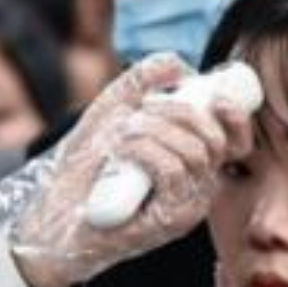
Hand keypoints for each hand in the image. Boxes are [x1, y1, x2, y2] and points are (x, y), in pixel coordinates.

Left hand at [7, 53, 254, 286]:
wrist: (51, 217)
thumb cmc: (81, 171)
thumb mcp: (109, 116)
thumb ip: (138, 85)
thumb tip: (177, 64)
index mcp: (193, 166)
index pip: (235, 142)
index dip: (235, 117)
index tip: (213, 95)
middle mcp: (197, 189)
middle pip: (216, 141)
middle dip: (180, 111)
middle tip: (143, 107)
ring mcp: (186, 208)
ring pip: (194, 153)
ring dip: (155, 129)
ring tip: (123, 131)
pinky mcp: (169, 222)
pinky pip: (172, 171)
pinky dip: (147, 149)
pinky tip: (122, 149)